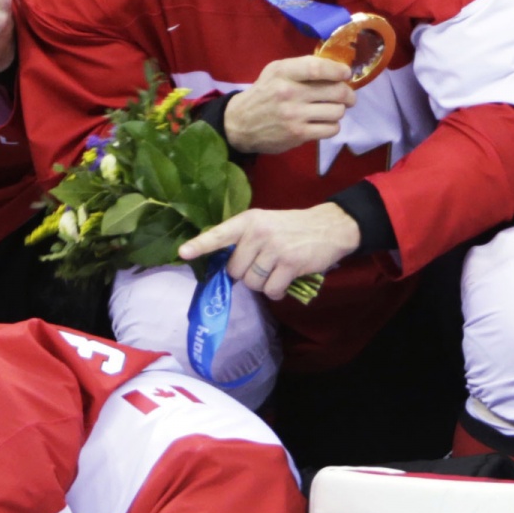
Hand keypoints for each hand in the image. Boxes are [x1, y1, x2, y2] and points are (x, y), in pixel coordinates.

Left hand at [178, 202, 361, 298]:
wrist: (330, 226)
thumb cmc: (293, 228)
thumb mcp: (266, 224)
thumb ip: (245, 240)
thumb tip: (226, 269)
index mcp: (249, 221)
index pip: (220, 234)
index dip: (200, 245)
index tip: (183, 253)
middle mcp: (258, 232)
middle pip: (235, 270)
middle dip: (247, 274)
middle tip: (264, 265)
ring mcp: (273, 248)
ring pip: (252, 283)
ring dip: (263, 284)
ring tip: (277, 271)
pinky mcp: (289, 263)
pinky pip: (270, 290)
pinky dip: (277, 292)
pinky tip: (285, 281)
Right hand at [220, 55, 355, 154]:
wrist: (240, 123)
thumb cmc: (264, 93)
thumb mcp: (275, 71)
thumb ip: (301, 67)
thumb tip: (335, 68)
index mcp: (283, 72)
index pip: (317, 68)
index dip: (337, 70)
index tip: (346, 73)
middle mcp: (289, 92)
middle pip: (335, 91)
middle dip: (348, 94)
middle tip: (348, 96)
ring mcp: (294, 115)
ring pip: (337, 111)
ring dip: (339, 111)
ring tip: (332, 110)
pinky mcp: (298, 134)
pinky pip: (331, 129)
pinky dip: (333, 126)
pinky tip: (324, 122)